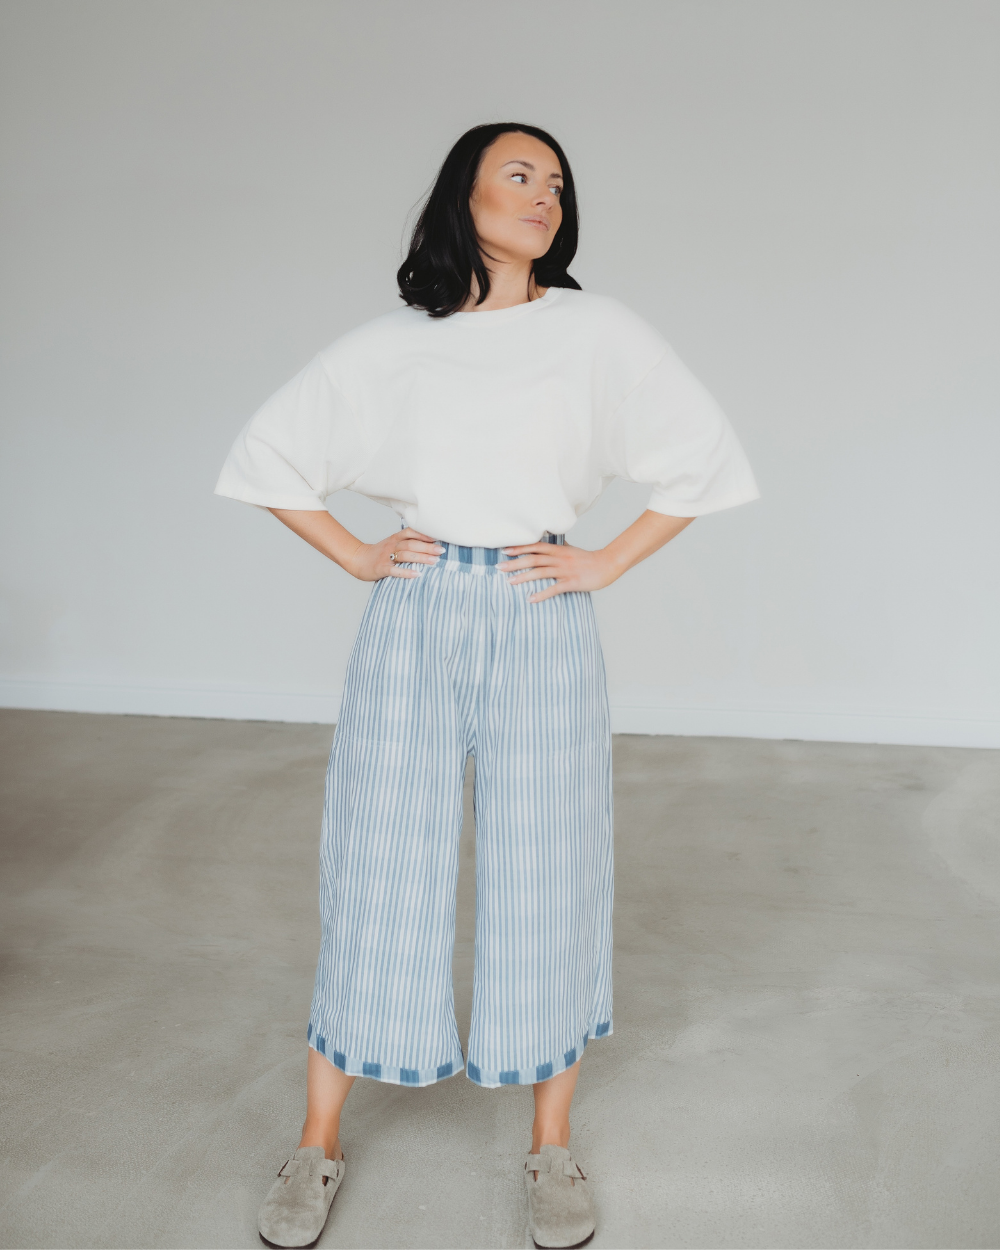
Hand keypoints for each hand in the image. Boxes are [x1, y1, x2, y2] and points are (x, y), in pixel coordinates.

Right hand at [345, 527, 443, 581]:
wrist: (358, 560)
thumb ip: (407, 543)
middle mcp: (391, 545)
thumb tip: (429, 544)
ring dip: (421, 558)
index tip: (438, 536)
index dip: (424, 534)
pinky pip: (395, 570)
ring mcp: (386, 557)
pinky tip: (418, 574)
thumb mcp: (392, 543)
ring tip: (434, 561)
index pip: (411, 532)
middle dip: (427, 547)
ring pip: (405, 555)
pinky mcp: (382, 568)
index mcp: (395, 538)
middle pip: (411, 544)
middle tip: (441, 551)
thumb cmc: (379, 554)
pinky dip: (407, 572)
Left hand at [499, 541, 620, 602]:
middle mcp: (559, 558)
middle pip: (533, 559)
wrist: (607, 565)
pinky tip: (531, 599)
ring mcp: (565, 570)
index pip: (535, 547)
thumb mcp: (571, 550)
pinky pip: (554, 588)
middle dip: (515, 563)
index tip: (504, 550)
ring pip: (541, 572)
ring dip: (524, 577)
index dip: (519, 548)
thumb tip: (546, 542)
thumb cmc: (587, 559)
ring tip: (510, 582)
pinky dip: (542, 594)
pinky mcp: (572, 582)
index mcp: (558, 550)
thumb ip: (558, 547)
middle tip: (499, 567)